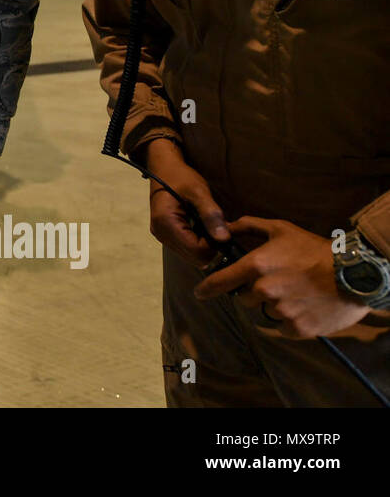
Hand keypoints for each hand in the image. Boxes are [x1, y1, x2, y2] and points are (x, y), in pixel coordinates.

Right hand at [143, 139, 229, 267]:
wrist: (164, 168)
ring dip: (206, 245)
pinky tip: (205, 228)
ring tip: (213, 226)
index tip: (227, 232)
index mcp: (166, 223)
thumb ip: (211, 214)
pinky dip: (199, 241)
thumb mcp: (198, 191)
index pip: (196, 251)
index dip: (215, 246)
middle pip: (194, 257)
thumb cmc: (181, 177)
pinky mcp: (166, 234)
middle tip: (223, 229)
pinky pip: (187, 247)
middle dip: (211, 247)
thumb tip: (224, 239)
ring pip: (191, 255)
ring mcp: (162, 236)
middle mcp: (161, 234)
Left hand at [194, 217, 371, 338]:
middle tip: (277, 283)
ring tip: (296, 293)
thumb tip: (226, 226)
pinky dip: (291, 320)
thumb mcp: (281, 229)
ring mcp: (280, 311)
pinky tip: (305, 306)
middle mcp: (264, 290)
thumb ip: (249, 226)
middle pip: (244, 298)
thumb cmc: (315, 249)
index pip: (219, 282)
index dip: (206, 289)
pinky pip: (284, 327)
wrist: (354, 273)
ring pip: (265, 312)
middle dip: (255, 292)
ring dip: (275, 305)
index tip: (200, 293)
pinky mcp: (297, 328)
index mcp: (256, 266)